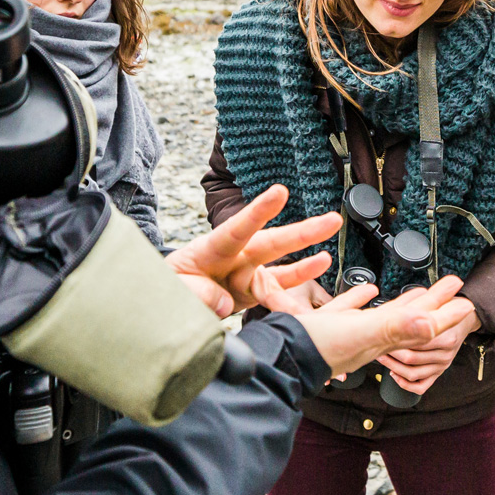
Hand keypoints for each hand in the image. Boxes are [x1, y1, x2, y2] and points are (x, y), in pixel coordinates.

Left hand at [166, 186, 342, 317]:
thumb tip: (224, 301)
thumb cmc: (163, 288)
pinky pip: (276, 290)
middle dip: (301, 233)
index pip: (236, 228)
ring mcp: (244, 274)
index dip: (258, 211)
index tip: (279, 192)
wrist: (163, 302)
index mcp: (209, 250)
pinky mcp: (250, 292)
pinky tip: (318, 273)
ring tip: (329, 247)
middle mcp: (233, 258)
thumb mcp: (170, 289)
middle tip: (331, 219)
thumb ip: (195, 293)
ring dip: (306, 258)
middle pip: (270, 243)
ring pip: (280, 266)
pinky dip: (294, 288)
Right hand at [260, 272, 476, 378]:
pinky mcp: (329, 325)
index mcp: (384, 337)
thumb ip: (398, 327)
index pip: (424, 324)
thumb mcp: (363, 334)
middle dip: (434, 301)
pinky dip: (363, 300)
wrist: (279, 358)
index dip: (447, 313)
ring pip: (385, 316)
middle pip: (411, 317)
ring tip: (418, 290)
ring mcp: (350, 332)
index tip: (468, 301)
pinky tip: (369, 292)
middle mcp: (371, 337)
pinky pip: (352, 310)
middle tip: (454, 284)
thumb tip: (433, 322)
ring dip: (404, 303)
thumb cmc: (319, 349)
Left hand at [375, 289, 479, 393]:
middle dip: (391, 353)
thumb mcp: (437, 307)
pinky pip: (421, 386)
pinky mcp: (438, 373)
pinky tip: (395, 374)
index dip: (397, 340)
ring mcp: (442, 366)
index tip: (384, 335)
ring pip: (413, 374)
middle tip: (379, 345)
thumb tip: (396, 314)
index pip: (416, 344)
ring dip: (393, 367)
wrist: (463, 320)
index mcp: (446, 338)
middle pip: (412, 359)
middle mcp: (445, 355)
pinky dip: (405, 384)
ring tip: (382, 357)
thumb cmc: (446, 311)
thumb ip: (420, 312)